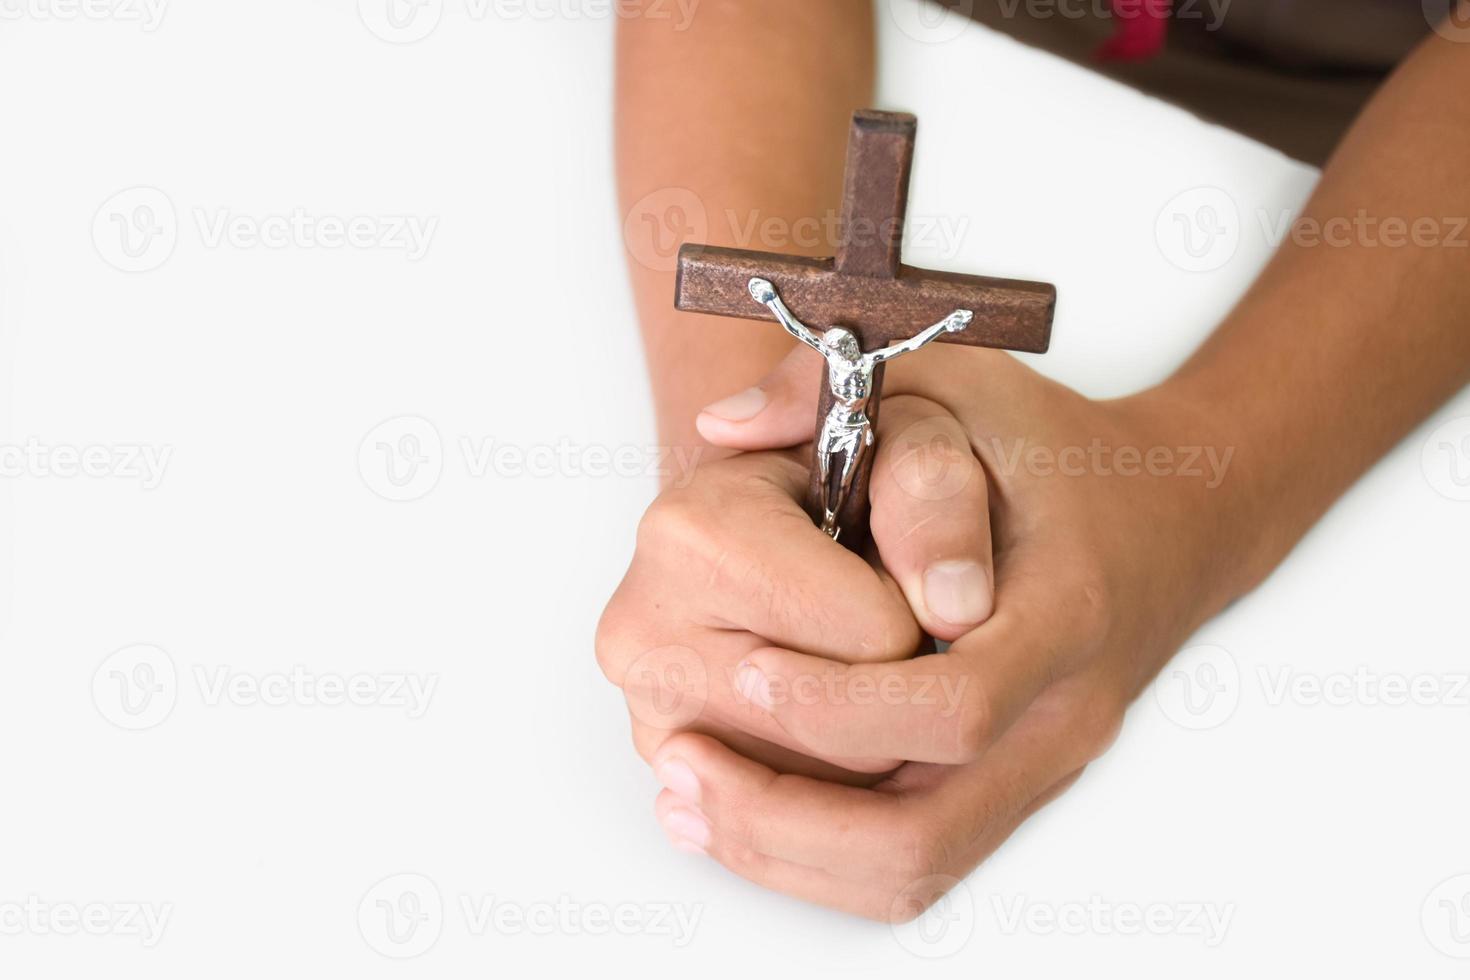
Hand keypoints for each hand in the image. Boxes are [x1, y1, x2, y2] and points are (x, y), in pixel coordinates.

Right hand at [596, 371, 1008, 784]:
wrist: (791, 493)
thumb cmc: (857, 458)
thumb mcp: (916, 421)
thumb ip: (935, 486)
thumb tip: (957, 603)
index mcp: (692, 533)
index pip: (873, 639)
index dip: (921, 613)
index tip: (900, 568)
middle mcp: (645, 634)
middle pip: (850, 737)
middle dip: (904, 687)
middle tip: (883, 613)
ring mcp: (652, 716)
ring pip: (832, 797)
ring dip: (885, 743)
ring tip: (856, 651)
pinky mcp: (677, 776)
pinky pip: (800, 830)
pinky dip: (848, 784)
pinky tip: (838, 706)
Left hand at [670, 342, 1244, 919]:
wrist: (1163, 523)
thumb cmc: (1040, 451)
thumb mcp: (947, 382)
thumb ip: (834, 391)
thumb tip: (725, 427)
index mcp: (1065, 606)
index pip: (948, 705)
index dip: (833, 701)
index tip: (747, 663)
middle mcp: (1064, 708)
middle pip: (919, 824)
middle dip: (784, 803)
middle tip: (681, 757)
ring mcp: (1045, 765)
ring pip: (911, 867)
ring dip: (787, 849)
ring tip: (687, 798)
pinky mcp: (1013, 792)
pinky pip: (914, 867)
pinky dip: (816, 860)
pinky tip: (729, 818)